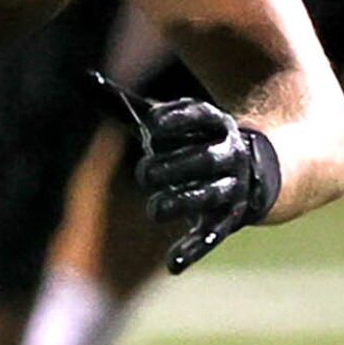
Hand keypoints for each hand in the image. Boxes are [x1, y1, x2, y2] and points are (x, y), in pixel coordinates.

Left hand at [131, 96, 282, 274]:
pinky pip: (211, 236)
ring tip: (155, 208)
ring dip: (175, 203)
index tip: (150, 126)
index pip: (195, 117)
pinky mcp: (228, 219)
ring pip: (204, 197)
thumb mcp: (171, 121)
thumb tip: (86, 80)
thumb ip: (130, 107)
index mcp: (215, 125)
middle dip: (165, 169)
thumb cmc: (195, 142)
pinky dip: (192, 250)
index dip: (171, 121)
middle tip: (147, 173)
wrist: (256, 168)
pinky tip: (173, 264)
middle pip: (197, 161)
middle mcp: (227, 154)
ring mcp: (232, 188)